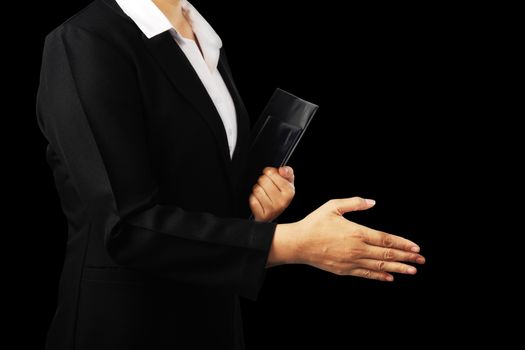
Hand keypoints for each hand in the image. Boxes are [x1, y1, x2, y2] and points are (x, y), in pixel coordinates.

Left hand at [249, 166, 294, 221]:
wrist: (273, 213)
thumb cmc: (280, 195)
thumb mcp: (287, 182)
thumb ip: (287, 172)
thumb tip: (282, 170)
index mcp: (289, 191)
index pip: (270, 172)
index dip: (269, 173)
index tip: (272, 178)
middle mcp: (282, 201)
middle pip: (262, 180)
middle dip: (262, 182)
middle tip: (267, 187)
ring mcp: (272, 210)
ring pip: (257, 189)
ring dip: (257, 190)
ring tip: (263, 194)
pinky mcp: (262, 216)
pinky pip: (253, 199)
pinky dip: (253, 199)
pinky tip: (260, 201)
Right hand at [268, 197, 424, 280]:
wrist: (298, 244)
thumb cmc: (315, 223)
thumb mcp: (333, 206)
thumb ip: (354, 203)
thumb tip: (372, 202)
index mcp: (357, 232)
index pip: (386, 240)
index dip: (403, 244)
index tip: (416, 247)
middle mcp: (357, 249)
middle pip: (387, 254)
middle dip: (406, 257)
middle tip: (421, 260)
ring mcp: (351, 261)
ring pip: (380, 266)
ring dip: (398, 268)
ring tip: (412, 270)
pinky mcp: (344, 270)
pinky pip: (366, 274)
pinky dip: (379, 276)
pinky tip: (390, 277)